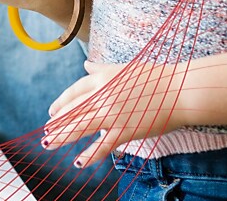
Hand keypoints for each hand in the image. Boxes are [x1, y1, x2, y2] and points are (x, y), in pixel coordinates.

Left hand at [43, 60, 187, 166]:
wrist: (180, 90)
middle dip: (57, 122)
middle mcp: (103, 95)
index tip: (52, 111)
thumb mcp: (124, 67)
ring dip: (62, 137)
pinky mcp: (125, 130)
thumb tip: (85, 64)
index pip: (74, 91)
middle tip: (46, 131)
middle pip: (73, 110)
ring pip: (80, 127)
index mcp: (102, 78)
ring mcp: (112, 114)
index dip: (61, 102)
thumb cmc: (156, 77)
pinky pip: (102, 146)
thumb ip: (101, 69)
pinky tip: (78, 162)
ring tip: (48, 143)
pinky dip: (89, 155)